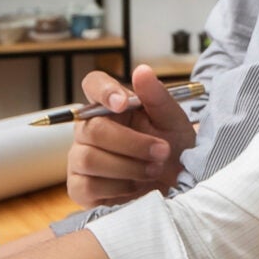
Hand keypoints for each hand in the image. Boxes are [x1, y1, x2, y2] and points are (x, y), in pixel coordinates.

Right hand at [67, 65, 197, 206]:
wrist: (177, 186)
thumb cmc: (174, 149)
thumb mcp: (174, 122)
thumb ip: (158, 97)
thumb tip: (141, 71)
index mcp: (111, 106)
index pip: (93, 84)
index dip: (103, 91)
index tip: (122, 103)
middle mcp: (90, 129)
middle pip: (92, 129)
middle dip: (132, 143)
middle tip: (162, 151)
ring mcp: (80, 158)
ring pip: (89, 158)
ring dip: (128, 167)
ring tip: (154, 169)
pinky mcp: (80, 187)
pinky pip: (88, 185)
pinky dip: (118, 188)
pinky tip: (136, 186)